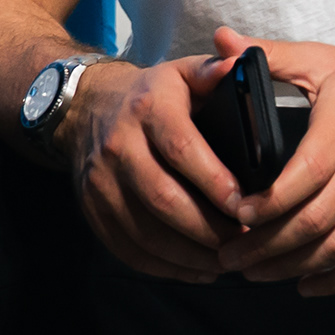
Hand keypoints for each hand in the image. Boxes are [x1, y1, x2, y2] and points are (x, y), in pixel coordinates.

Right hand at [62, 55, 243, 281]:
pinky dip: (164, 267)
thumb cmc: (154, 94)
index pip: (182, 149)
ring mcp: (100, 180)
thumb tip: (240, 62)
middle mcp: (119, 145)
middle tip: (246, 242)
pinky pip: (126, 247)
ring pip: (145, 230)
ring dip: (190, 254)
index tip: (248, 206)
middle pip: (163, 198)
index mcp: (149, 108)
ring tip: (229, 263)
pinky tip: (198, 271)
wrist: (86, 106)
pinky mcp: (91, 208)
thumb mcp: (183, 72)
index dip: (215, 182)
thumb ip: (214, 71)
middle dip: (208, 228)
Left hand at [206, 29, 334, 296]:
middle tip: (229, 256)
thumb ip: (268, 54)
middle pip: (319, 218)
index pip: (307, 172)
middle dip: (268, 245)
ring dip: (295, 267)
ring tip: (256, 274)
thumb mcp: (323, 60)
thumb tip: (218, 41)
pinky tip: (307, 285)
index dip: (268, 201)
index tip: (235, 212)